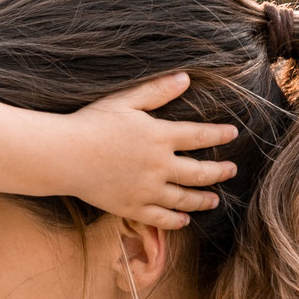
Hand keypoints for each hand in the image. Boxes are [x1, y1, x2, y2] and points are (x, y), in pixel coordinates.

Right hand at [64, 72, 237, 228]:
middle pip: (199, 172)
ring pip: (184, 199)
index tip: (233, 134)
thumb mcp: (125, 100)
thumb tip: (186, 78)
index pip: (200, 137)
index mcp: (160, 136)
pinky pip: (161, 218)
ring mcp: (146, 190)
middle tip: (232, 171)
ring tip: (215, 199)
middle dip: (219, 172)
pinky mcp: (131, 207)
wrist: (64, 155)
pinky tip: (185, 219)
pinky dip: (176, 220)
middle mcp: (159, 166)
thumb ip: (157, 90)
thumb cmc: (91, 123)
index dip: (219, 135)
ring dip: (203, 199)